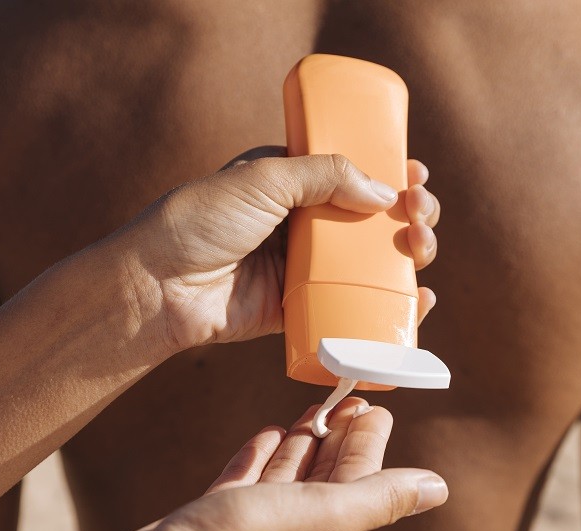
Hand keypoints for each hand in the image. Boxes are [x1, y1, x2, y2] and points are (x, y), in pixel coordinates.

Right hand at [86, 398, 447, 530]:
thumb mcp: (332, 512)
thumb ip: (383, 496)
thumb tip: (439, 488)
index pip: (362, 475)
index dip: (368, 438)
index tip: (372, 402)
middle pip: (328, 473)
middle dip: (340, 435)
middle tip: (347, 393)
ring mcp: (256, 525)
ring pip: (289, 474)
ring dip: (303, 441)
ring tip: (313, 408)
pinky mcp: (218, 518)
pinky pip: (249, 479)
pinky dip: (262, 455)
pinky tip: (268, 434)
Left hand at [119, 150, 441, 351]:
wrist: (158, 287)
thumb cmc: (199, 221)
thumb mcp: (264, 178)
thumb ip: (325, 175)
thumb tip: (385, 192)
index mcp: (290, 179)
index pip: (353, 171)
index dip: (391, 173)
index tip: (416, 176)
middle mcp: (300, 221)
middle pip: (371, 217)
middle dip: (409, 214)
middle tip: (421, 216)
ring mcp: (302, 266)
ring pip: (370, 262)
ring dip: (409, 256)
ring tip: (422, 251)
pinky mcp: (300, 308)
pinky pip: (353, 306)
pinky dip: (391, 305)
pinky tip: (419, 301)